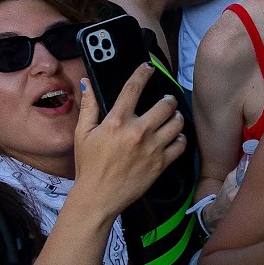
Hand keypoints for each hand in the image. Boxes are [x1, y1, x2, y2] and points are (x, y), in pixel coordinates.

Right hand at [72, 64, 187, 218]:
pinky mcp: (160, 164)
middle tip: (166, 101)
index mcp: (116, 121)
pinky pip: (180, 145)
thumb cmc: (89, 166)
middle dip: (168, 99)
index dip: (143, 73)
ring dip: (176, 117)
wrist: (98, 197)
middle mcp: (137, 132)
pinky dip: (180, 139)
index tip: (148, 68)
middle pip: (165, 105)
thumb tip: (87, 83)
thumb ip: (88, 107)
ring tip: (172, 117)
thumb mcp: (82, 134)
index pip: (133, 88)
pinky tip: (174, 138)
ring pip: (177, 123)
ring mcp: (152, 148)